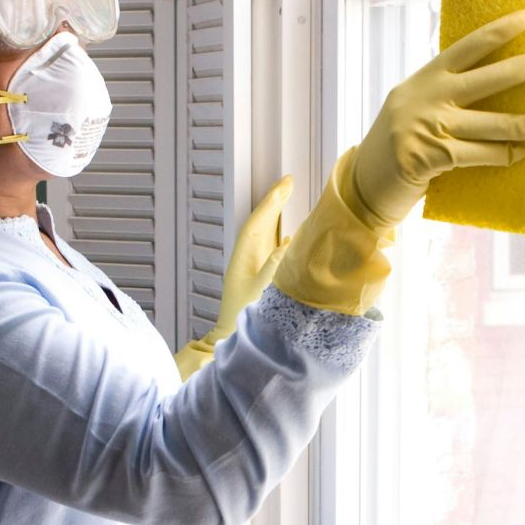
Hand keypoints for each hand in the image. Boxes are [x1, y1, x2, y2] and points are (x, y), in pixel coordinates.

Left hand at [173, 175, 293, 380]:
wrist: (233, 340)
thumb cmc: (245, 319)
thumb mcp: (263, 292)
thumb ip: (275, 268)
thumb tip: (289, 244)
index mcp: (243, 259)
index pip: (258, 223)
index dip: (272, 202)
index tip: (285, 184)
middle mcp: (246, 259)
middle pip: (261, 224)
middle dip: (274, 203)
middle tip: (288, 183)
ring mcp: (252, 268)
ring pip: (265, 236)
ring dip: (277, 217)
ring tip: (289, 198)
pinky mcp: (259, 279)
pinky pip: (271, 251)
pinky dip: (282, 238)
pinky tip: (291, 236)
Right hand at [347, 9, 524, 229]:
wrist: (363, 186)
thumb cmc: (397, 147)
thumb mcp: (412, 109)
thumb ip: (442, 95)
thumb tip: (492, 86)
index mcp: (423, 79)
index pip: (466, 48)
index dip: (497, 32)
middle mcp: (425, 97)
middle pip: (487, 79)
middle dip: (524, 69)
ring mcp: (427, 126)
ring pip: (491, 123)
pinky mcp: (430, 156)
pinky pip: (479, 154)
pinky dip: (501, 155)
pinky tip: (517, 154)